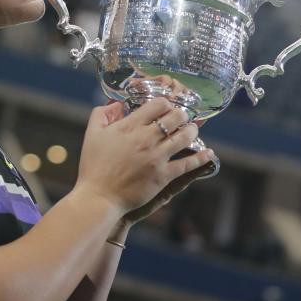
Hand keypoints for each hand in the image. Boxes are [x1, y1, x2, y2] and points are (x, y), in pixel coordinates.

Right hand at [74, 98, 213, 214]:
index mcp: (129, 127)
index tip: (166, 107)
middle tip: (182, 117)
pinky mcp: (162, 176)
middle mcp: (145, 139)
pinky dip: (200, 158)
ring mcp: (156, 157)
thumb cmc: (93, 167)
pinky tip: (208, 153)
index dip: (166, 103)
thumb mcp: (91, 135)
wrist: (98, 197)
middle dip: (182, 114)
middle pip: (174, 118)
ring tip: (193, 130)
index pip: (157, 105)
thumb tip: (115, 104)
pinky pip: (187, 164)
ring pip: (184, 137)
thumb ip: (102, 114)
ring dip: (192, 131)